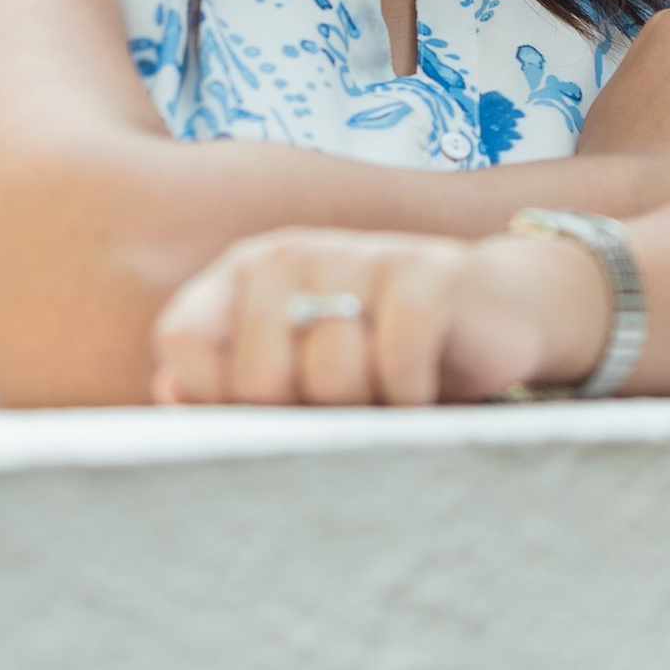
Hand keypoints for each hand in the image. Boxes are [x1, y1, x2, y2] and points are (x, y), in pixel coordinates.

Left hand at [152, 223, 608, 407]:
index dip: (220, 400)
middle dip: (305, 417)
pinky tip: (425, 393)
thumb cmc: (382, 358)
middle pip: (256, 379)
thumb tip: (169, 391)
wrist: (500, 313)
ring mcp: (357, 252)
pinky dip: (413, 401)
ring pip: (330, 378)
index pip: (183, 344)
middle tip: (345, 409)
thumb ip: (225, 391)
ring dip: (366, 412)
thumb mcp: (299, 379)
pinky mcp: (424, 269)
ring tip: (386, 395)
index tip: (272, 412)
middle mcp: (289, 253)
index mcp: (243, 275)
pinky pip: (397, 365)